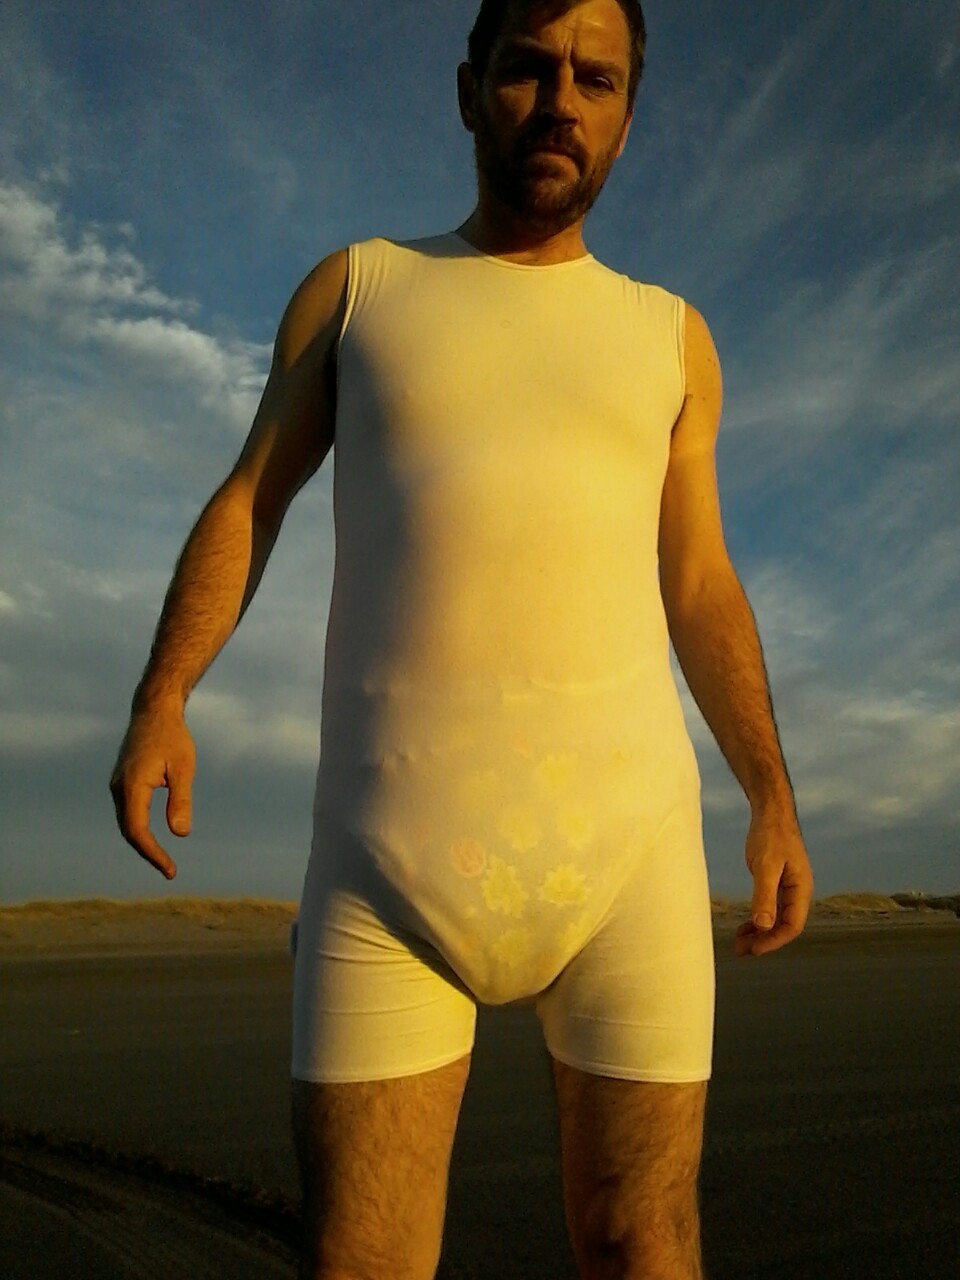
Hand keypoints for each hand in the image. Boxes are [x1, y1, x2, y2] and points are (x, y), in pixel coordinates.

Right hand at [109, 701, 195, 878]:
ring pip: (126, 822)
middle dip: (148, 853)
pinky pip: (128, 812)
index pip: (137, 830)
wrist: (154, 710)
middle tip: (170, 871)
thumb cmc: (172, 736)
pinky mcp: (122, 782)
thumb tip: (181, 833)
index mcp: (132, 785)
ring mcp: (118, 784)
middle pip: (129, 831)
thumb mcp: (183, 767)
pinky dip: (139, 829)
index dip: (152, 853)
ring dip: (143, 843)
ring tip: (164, 860)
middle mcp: (119, 787)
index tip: (170, 869)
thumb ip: (181, 799)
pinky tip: (153, 839)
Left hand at [734, 807, 813, 956]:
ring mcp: (787, 888)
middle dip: (764, 941)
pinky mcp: (776, 883)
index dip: (774, 941)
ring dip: (759, 933)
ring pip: (776, 919)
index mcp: (801, 889)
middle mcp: (797, 892)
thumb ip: (764, 895)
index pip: (792, 925)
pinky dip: (757, 920)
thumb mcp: (766, 866)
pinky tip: (744, 926)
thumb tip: (764, 926)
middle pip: (784, 926)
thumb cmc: (771, 835)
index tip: (754, 949)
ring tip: (738, 944)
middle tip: (740, 951)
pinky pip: (770, 909)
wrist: (771, 812)